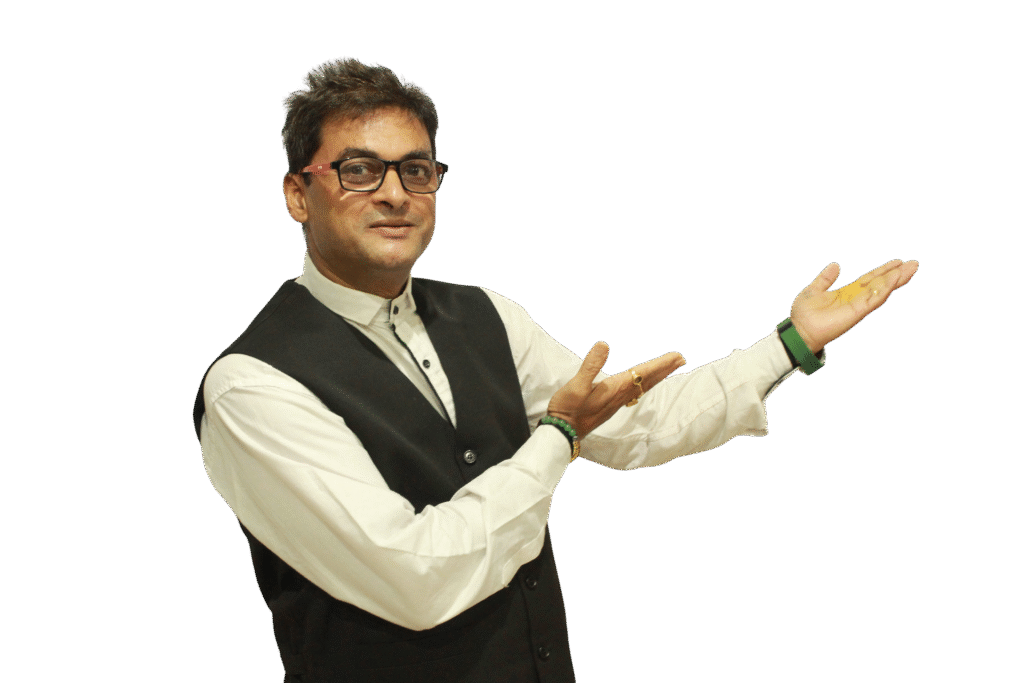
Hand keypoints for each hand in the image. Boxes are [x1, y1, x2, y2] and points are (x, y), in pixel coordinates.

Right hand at [547, 342, 685, 439]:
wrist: (562, 433)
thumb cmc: (568, 408)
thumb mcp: (576, 385)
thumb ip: (591, 365)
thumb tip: (604, 345)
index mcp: (615, 388)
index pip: (643, 373)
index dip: (660, 364)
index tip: (677, 356)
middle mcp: (619, 396)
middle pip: (647, 380)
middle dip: (664, 369)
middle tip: (680, 359)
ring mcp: (616, 403)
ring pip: (642, 388)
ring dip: (657, 377)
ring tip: (667, 369)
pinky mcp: (611, 407)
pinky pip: (635, 393)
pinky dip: (644, 385)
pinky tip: (643, 385)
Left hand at [790, 260, 919, 352]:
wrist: (799, 330)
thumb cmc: (804, 314)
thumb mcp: (815, 290)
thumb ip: (825, 279)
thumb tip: (835, 266)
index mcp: (847, 293)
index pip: (869, 279)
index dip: (883, 270)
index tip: (897, 262)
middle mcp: (855, 299)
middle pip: (879, 284)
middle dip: (896, 274)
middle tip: (913, 264)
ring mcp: (857, 306)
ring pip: (880, 291)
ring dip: (895, 280)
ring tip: (910, 269)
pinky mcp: (856, 313)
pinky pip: (873, 300)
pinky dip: (884, 290)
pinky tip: (894, 280)